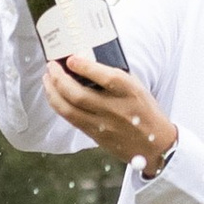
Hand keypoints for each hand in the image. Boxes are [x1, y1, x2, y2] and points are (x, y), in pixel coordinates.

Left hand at [43, 50, 179, 173]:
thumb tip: (88, 61)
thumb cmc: (146, 111)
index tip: (72, 58)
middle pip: (78, 94)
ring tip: (47, 78)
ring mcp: (102, 124)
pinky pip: (70, 118)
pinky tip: (54, 94)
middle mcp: (115, 109)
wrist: (155, 145)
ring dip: (52, 91)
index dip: (85, 67)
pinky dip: (58, 104)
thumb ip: (116, 77)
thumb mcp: (138, 88)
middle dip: (59, 78)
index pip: (105, 77)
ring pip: (68, 108)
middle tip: (51, 66)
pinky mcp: (95, 135)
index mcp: (130, 92)